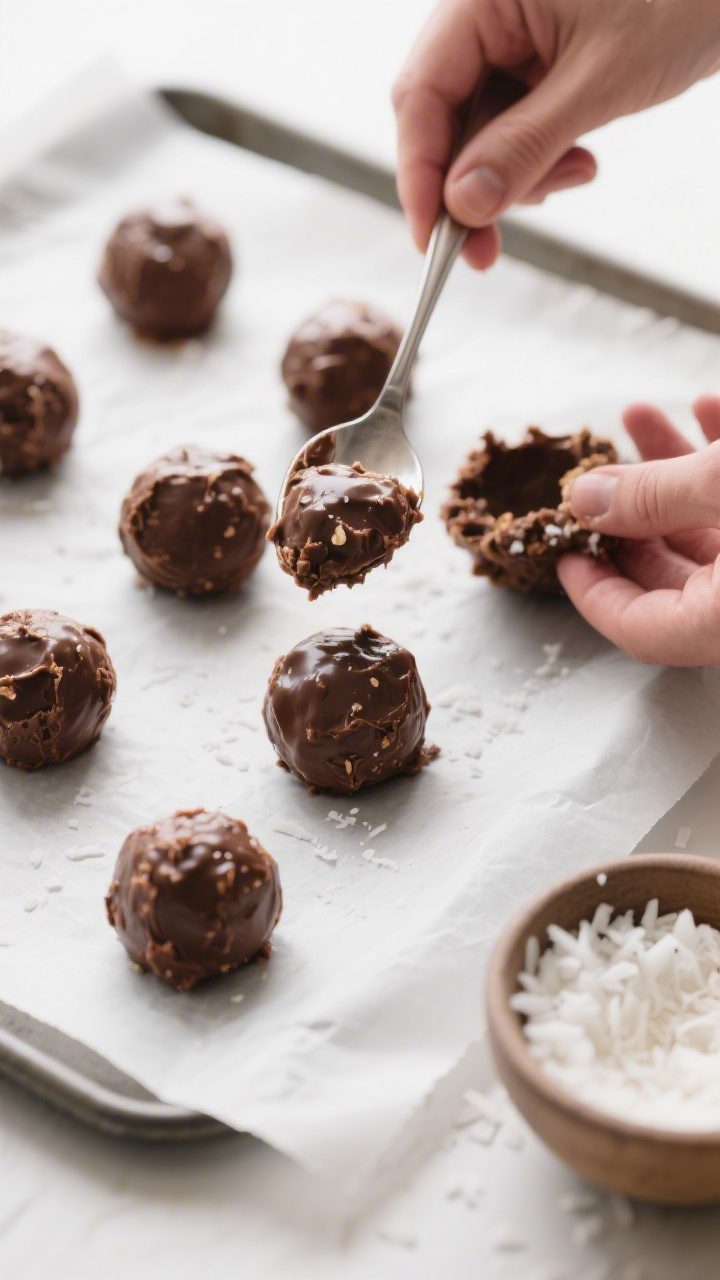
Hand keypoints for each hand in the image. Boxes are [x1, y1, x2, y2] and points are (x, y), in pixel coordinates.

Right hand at [393, 0, 719, 268]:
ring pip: (478, 130)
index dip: (419, 174)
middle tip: (486, 247)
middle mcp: (485, 13)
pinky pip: (511, 124)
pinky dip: (538, 157)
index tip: (432, 238)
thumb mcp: (599, 82)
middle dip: (470, 185)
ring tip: (576, 172)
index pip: (420, 95)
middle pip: (442, 118)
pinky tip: (580, 158)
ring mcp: (510, 37)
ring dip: (515, 174)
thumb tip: (463, 206)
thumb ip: (524, 146)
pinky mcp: (535, 60)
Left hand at [558, 399, 719, 665]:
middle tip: (595, 471)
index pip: (638, 628)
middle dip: (630, 509)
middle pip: (673, 576)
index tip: (561, 550)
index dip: (590, 589)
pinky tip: (707, 407)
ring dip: (675, 473)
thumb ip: (655, 495)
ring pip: (712, 534)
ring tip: (638, 416)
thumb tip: (585, 499)